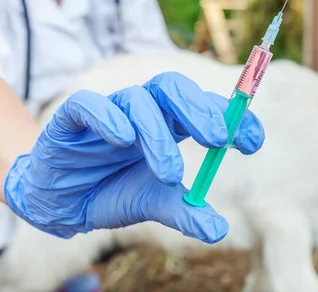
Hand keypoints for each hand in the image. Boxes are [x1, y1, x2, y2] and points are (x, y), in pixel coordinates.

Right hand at [3, 72, 264, 242]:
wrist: (60, 201)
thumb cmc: (113, 192)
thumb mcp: (153, 202)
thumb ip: (184, 211)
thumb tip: (218, 231)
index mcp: (169, 123)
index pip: (205, 106)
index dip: (233, 118)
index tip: (254, 143)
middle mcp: (144, 110)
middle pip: (175, 89)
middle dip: (200, 110)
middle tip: (218, 140)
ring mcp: (111, 110)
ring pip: (138, 100)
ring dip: (157, 134)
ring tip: (171, 174)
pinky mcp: (74, 117)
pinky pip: (90, 105)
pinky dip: (108, 118)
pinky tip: (124, 140)